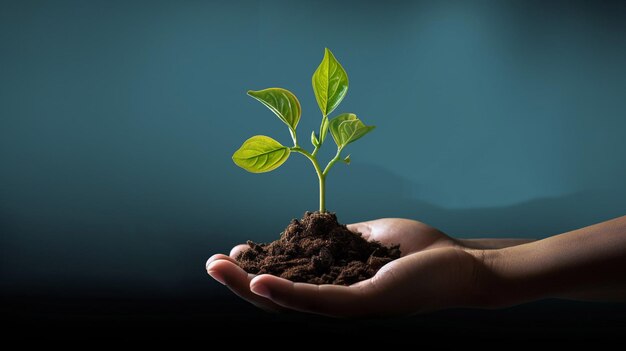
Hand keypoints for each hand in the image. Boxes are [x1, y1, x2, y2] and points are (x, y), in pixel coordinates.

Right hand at [206, 218, 486, 315]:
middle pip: (280, 297)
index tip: (236, 249)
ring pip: (290, 301)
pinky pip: (319, 300)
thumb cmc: (420, 253)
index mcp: (337, 286)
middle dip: (241, 281)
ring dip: (250, 286)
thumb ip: (339, 240)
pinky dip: (287, 292)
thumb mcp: (368, 240)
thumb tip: (313, 229)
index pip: (288, 281)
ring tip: (221, 269)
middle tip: (210, 264)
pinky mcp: (365, 303)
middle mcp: (338, 302)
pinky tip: (259, 282)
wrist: (463, 265)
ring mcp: (350, 306)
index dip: (258, 268)